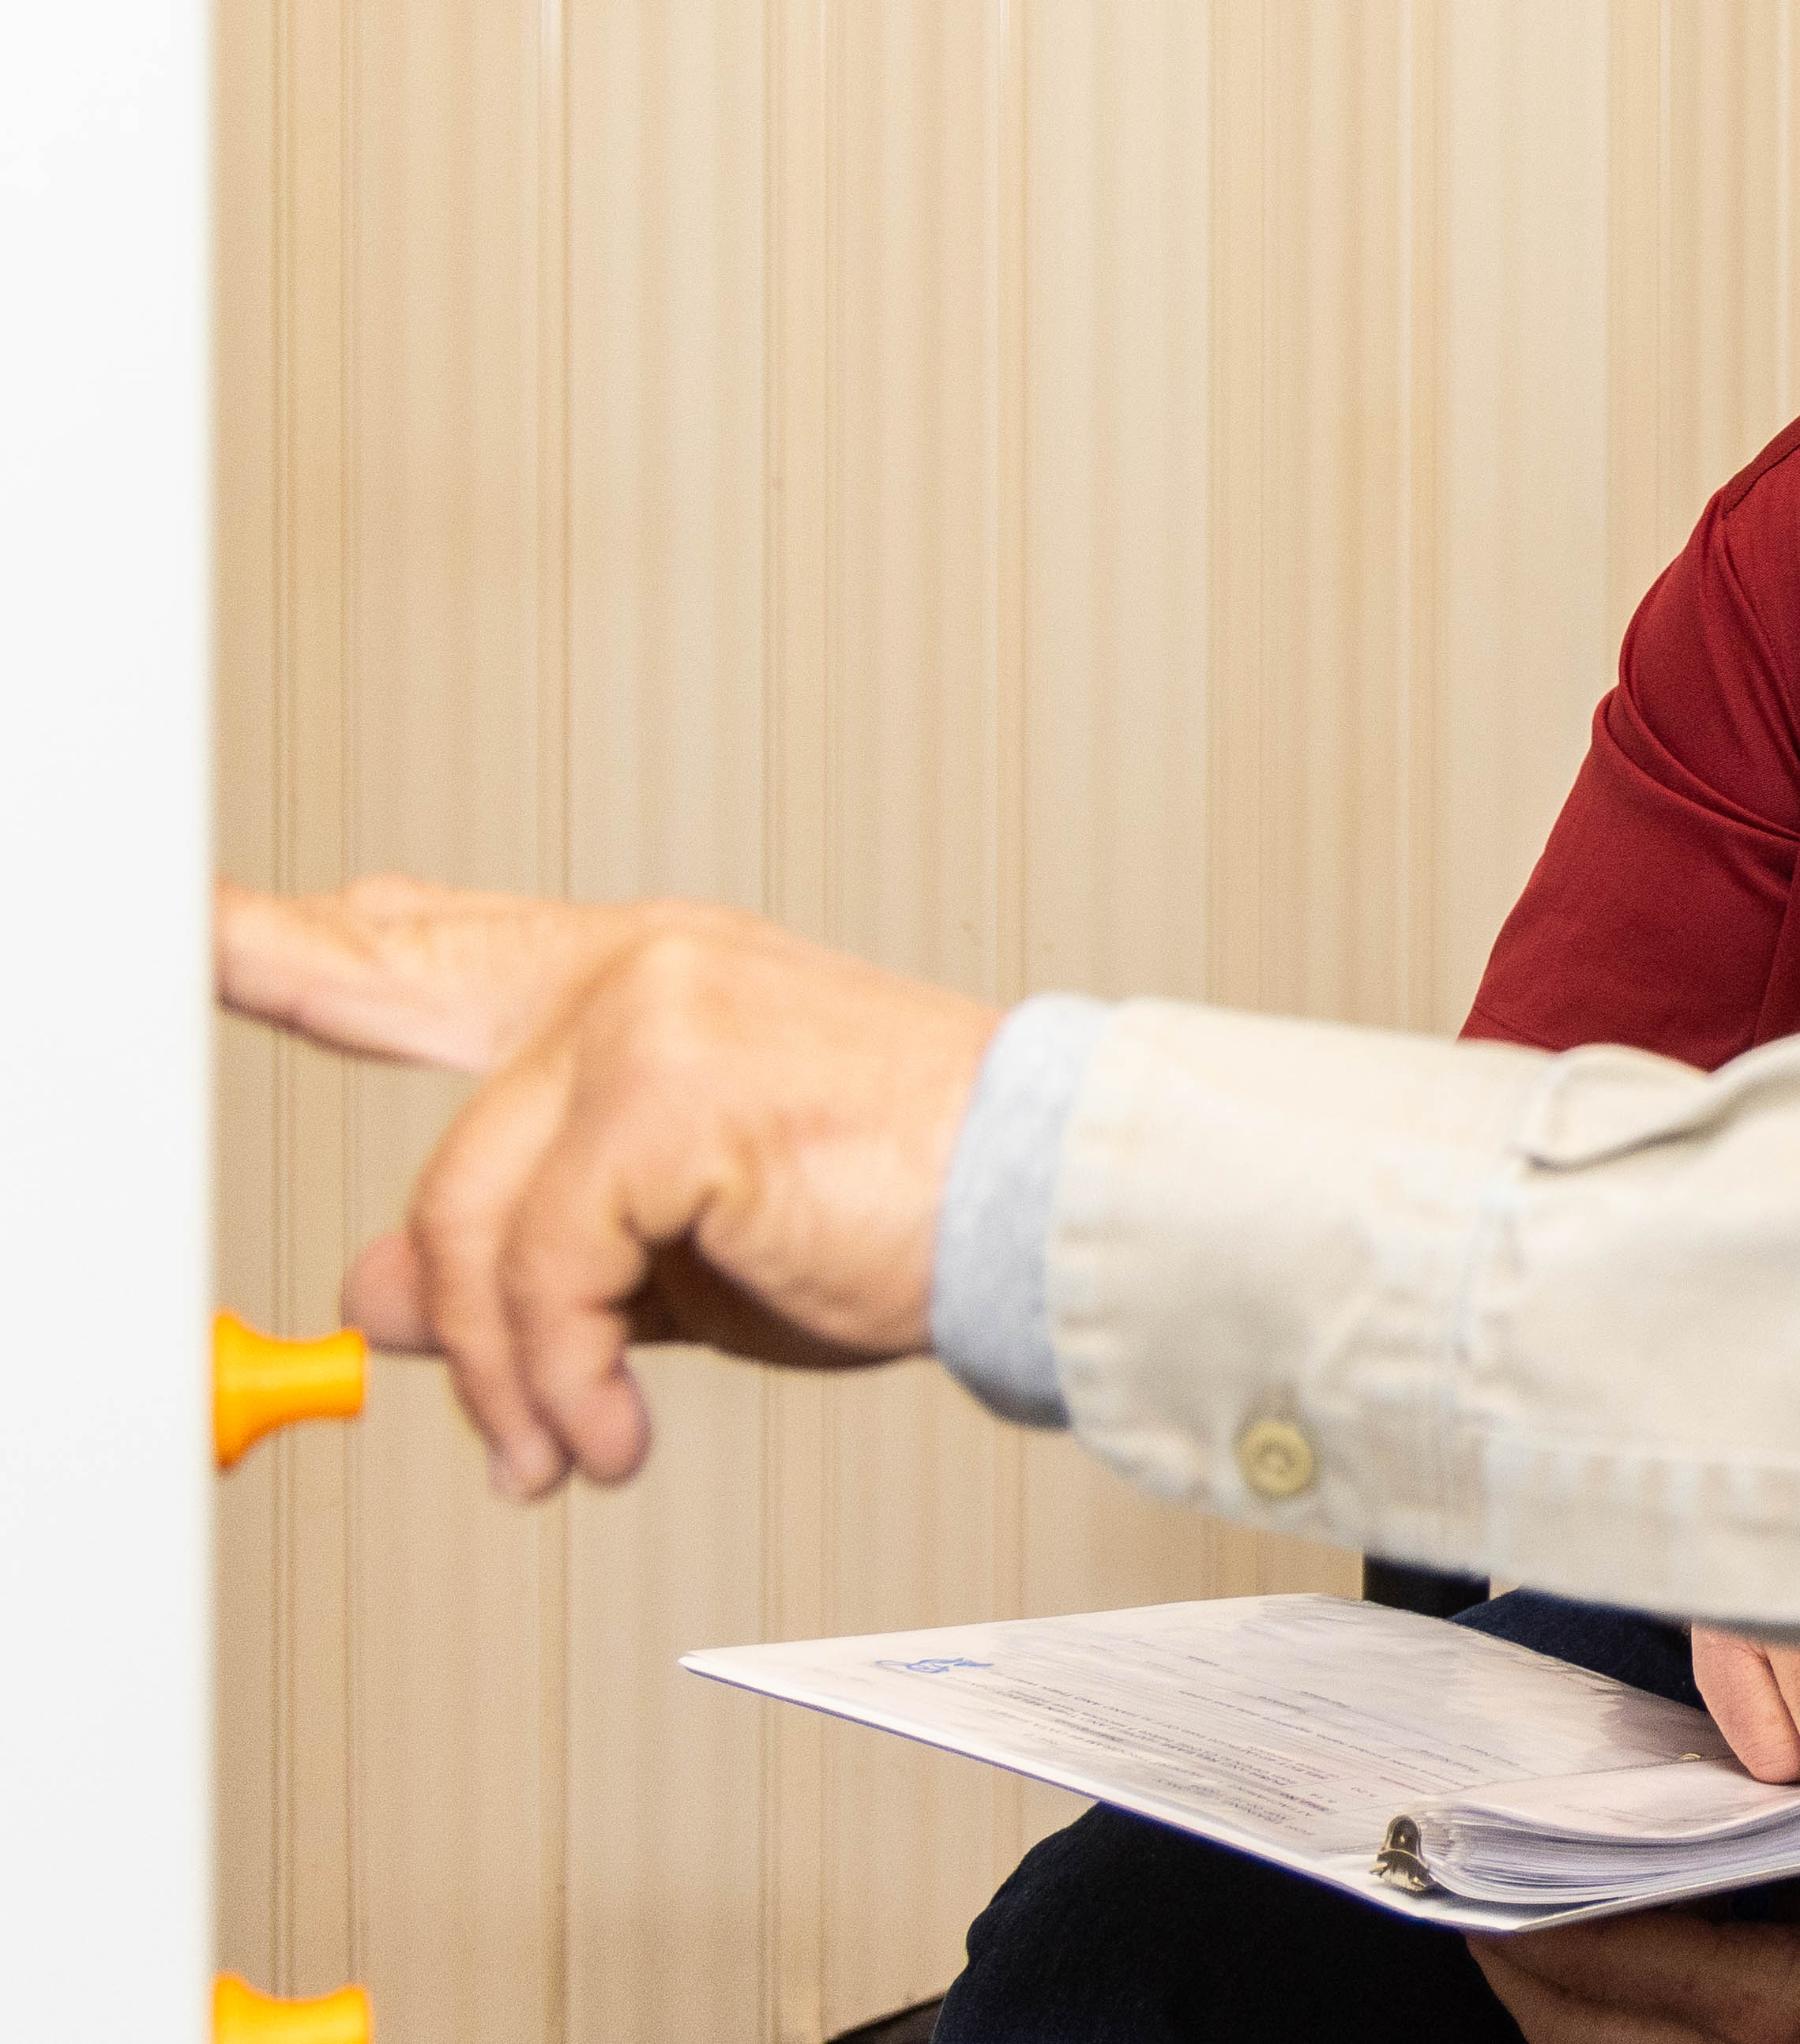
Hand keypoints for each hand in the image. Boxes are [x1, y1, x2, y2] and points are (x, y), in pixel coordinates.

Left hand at [215, 876, 997, 1498]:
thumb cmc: (896, 1214)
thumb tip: (383, 1295)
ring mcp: (650, 1014)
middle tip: (191, 941)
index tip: (211, 916)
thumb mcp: (678, 1257)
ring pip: (465, 1214)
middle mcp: (639, 968)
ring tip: (560, 1447)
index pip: (451, 946)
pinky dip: (562, 1378)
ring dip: (508, 1372)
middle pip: (399, 989)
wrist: (1044, 1210)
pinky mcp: (668, 1094)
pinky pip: (538, 1270)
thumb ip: (534, 1259)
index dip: (328, 935)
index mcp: (650, 983)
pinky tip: (605, 1429)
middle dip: (274, 961)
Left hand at [1471, 1834, 1799, 2043]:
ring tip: (1512, 1911)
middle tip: (1463, 1886)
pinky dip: (1606, 2005)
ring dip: (1551, 1990)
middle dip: (1511, 1963)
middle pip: (1580, 2031)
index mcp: (1787, 2012)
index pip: (1619, 1968)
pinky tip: (1605, 1942)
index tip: (1475, 1862)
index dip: (1535, 1918)